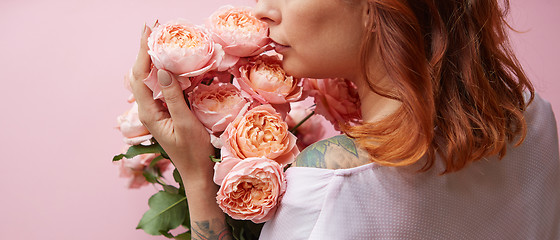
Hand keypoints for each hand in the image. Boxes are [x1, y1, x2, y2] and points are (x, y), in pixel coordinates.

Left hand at [128, 24, 214, 182]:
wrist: (198, 174)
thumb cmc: (193, 152)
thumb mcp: (186, 123)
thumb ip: (173, 97)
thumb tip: (161, 70)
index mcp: (149, 112)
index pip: (140, 75)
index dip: (142, 51)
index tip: (147, 31)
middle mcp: (150, 109)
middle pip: (142, 74)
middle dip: (146, 50)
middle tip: (155, 28)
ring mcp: (158, 110)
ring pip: (153, 80)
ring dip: (157, 59)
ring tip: (163, 40)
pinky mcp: (168, 112)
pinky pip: (165, 88)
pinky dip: (169, 73)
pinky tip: (177, 64)